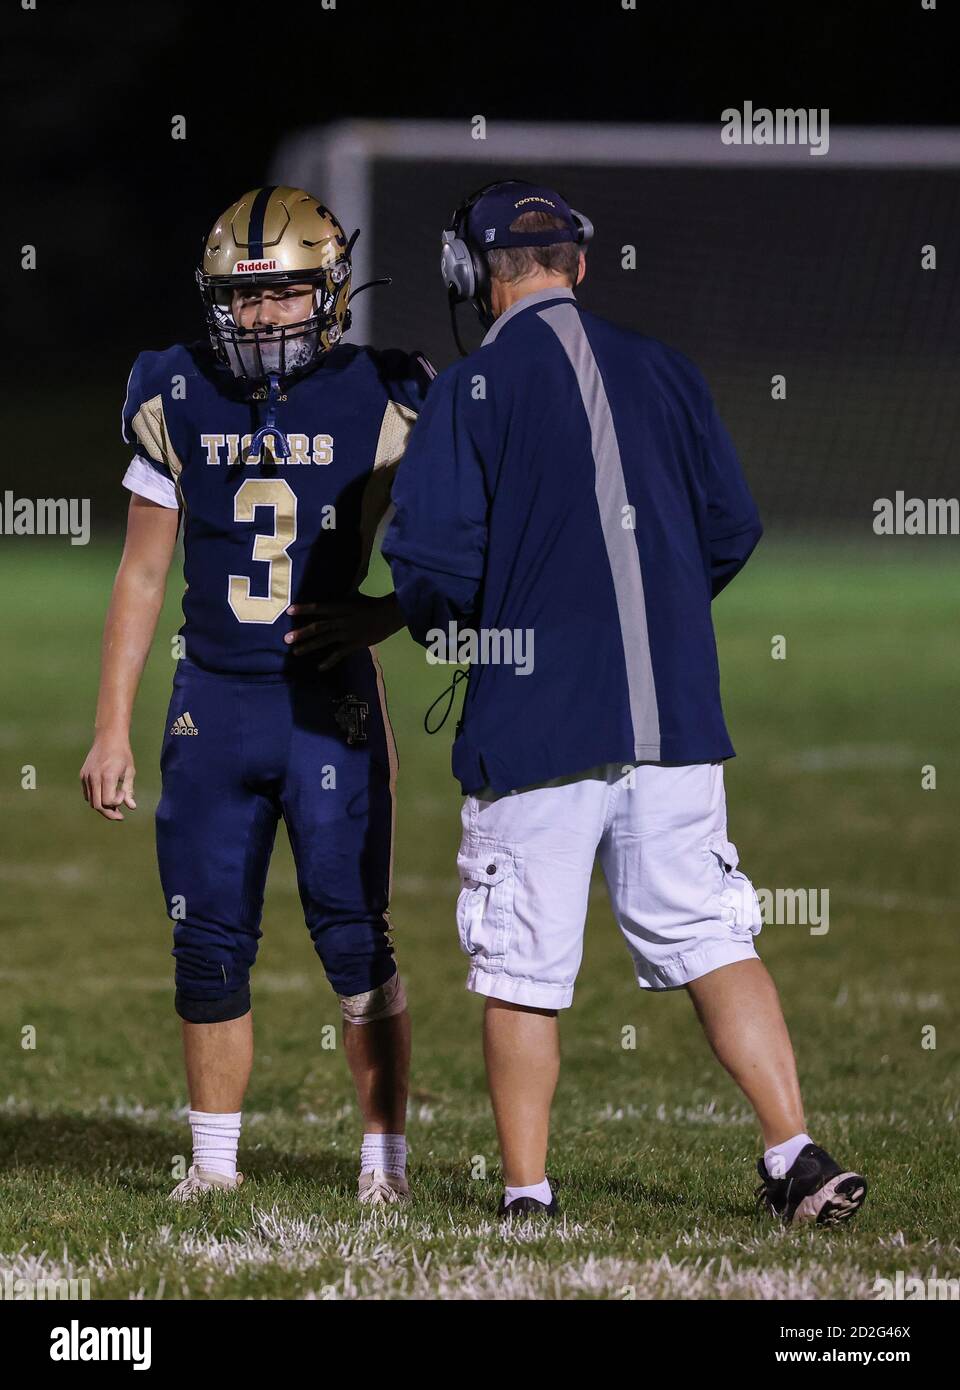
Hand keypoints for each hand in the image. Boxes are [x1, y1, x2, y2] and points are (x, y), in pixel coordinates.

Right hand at [80, 733, 136, 820]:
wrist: (108, 738)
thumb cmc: (122, 754)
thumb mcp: (129, 771)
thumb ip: (129, 790)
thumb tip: (132, 807)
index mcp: (107, 775)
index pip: (107, 801)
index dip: (117, 803)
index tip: (123, 794)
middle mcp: (94, 777)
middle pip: (97, 805)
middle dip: (109, 812)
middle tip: (119, 815)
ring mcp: (86, 776)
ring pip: (91, 801)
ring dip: (102, 806)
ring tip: (114, 805)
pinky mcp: (82, 775)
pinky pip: (87, 794)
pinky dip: (96, 798)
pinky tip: (105, 795)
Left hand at [284, 593, 402, 669]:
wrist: (390, 615)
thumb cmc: (373, 604)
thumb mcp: (355, 596)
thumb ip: (342, 595)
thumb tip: (334, 584)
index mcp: (341, 607)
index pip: (319, 607)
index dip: (304, 609)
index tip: (289, 611)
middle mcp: (341, 620)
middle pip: (318, 627)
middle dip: (301, 633)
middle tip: (286, 639)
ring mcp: (347, 633)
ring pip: (324, 640)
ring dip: (309, 646)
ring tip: (295, 652)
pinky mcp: (354, 644)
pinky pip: (338, 654)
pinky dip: (329, 661)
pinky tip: (319, 667)